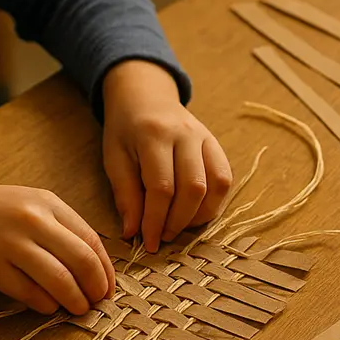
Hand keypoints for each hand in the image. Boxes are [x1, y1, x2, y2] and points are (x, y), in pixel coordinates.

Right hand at [0, 181, 114, 314]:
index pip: (91, 241)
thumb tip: (96, 269)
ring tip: (78, 310)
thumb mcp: (31, 205)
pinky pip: (31, 294)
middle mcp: (32, 221)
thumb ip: (62, 230)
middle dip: (96, 288)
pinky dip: (47, 305)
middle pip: (82, 262)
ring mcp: (11, 244)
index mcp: (48, 203)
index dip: (106, 270)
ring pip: (60, 281)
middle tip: (98, 303)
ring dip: (76, 301)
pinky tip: (50, 307)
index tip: (108, 288)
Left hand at [102, 60, 232, 252]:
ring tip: (179, 226)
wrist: (146, 96)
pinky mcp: (216, 145)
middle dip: (179, 221)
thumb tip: (133, 232)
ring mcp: (205, 138)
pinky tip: (195, 213)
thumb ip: (125, 195)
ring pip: (216, 185)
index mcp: (153, 135)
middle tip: (162, 237)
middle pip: (193, 188)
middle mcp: (185, 134)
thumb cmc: (125, 130)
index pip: (161, 187)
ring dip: (200, 215)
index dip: (155, 220)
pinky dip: (214, 203)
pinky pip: (225, 179)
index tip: (148, 243)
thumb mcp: (114, 158)